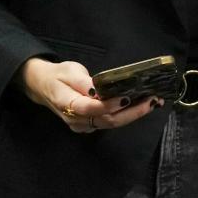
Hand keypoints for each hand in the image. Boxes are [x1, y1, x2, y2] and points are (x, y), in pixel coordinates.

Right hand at [15, 57, 159, 133]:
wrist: (44, 87)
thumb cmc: (59, 76)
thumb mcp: (70, 72)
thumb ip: (84, 82)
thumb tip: (99, 90)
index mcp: (67, 104)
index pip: (91, 108)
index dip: (110, 105)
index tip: (127, 98)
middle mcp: (76, 119)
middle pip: (107, 120)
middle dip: (133, 112)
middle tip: (153, 100)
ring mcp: (83, 125)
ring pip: (111, 124)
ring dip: (134, 114)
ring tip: (153, 102)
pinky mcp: (89, 125)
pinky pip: (110, 123)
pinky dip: (127, 115)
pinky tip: (140, 105)